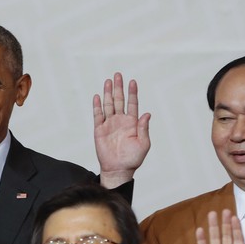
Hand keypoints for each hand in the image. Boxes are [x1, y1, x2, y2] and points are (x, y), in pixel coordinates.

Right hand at [93, 72, 150, 188]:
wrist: (118, 169)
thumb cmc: (133, 159)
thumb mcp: (143, 143)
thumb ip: (144, 128)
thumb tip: (147, 114)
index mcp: (132, 123)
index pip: (132, 104)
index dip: (132, 93)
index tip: (132, 82)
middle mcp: (120, 121)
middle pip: (119, 100)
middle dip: (119, 88)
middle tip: (118, 75)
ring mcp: (109, 124)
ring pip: (108, 105)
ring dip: (108, 93)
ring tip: (108, 81)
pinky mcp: (99, 130)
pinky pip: (98, 115)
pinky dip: (97, 106)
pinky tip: (98, 96)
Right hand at [196, 210, 244, 243]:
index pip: (238, 241)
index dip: (237, 229)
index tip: (235, 217)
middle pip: (226, 237)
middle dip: (226, 223)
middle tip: (225, 210)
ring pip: (214, 239)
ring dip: (214, 227)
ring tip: (212, 214)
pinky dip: (201, 239)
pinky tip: (200, 229)